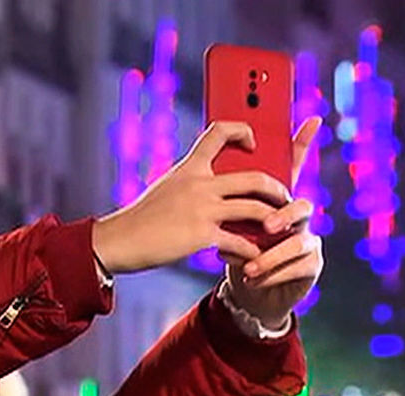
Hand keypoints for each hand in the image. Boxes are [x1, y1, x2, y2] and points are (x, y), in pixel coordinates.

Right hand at [92, 121, 291, 273]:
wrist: (120, 240)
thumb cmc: (142, 218)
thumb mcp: (166, 187)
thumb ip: (189, 181)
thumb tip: (209, 181)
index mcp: (189, 167)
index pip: (219, 132)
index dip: (242, 130)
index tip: (253, 140)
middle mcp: (199, 183)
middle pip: (254, 176)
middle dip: (277, 187)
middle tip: (284, 196)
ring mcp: (202, 209)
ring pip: (255, 207)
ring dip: (274, 218)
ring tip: (280, 227)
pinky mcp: (202, 235)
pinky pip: (240, 241)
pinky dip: (253, 250)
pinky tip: (257, 256)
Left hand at [223, 117, 324, 327]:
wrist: (244, 289)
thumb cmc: (233, 247)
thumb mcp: (222, 220)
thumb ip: (222, 197)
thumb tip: (207, 166)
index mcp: (274, 198)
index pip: (291, 167)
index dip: (303, 144)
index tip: (311, 120)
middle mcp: (296, 215)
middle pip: (301, 205)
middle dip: (284, 215)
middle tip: (267, 226)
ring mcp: (307, 239)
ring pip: (299, 241)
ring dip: (273, 255)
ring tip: (249, 267)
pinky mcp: (309, 266)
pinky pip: (299, 267)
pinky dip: (273, 274)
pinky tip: (253, 278)